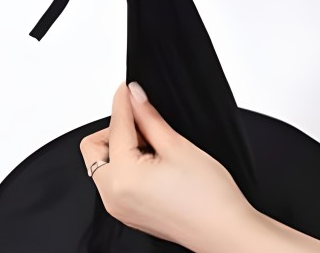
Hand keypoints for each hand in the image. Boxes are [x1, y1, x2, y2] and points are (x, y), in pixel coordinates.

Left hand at [79, 81, 256, 251]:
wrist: (225, 231)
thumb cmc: (208, 198)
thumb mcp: (176, 146)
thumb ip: (149, 118)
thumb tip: (135, 97)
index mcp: (122, 179)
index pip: (116, 127)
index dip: (123, 102)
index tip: (128, 88)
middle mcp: (113, 197)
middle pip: (94, 147)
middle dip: (116, 128)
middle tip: (143, 121)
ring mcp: (119, 207)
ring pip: (104, 162)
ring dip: (122, 145)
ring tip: (154, 142)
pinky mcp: (128, 211)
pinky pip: (114, 179)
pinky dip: (126, 162)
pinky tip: (152, 158)